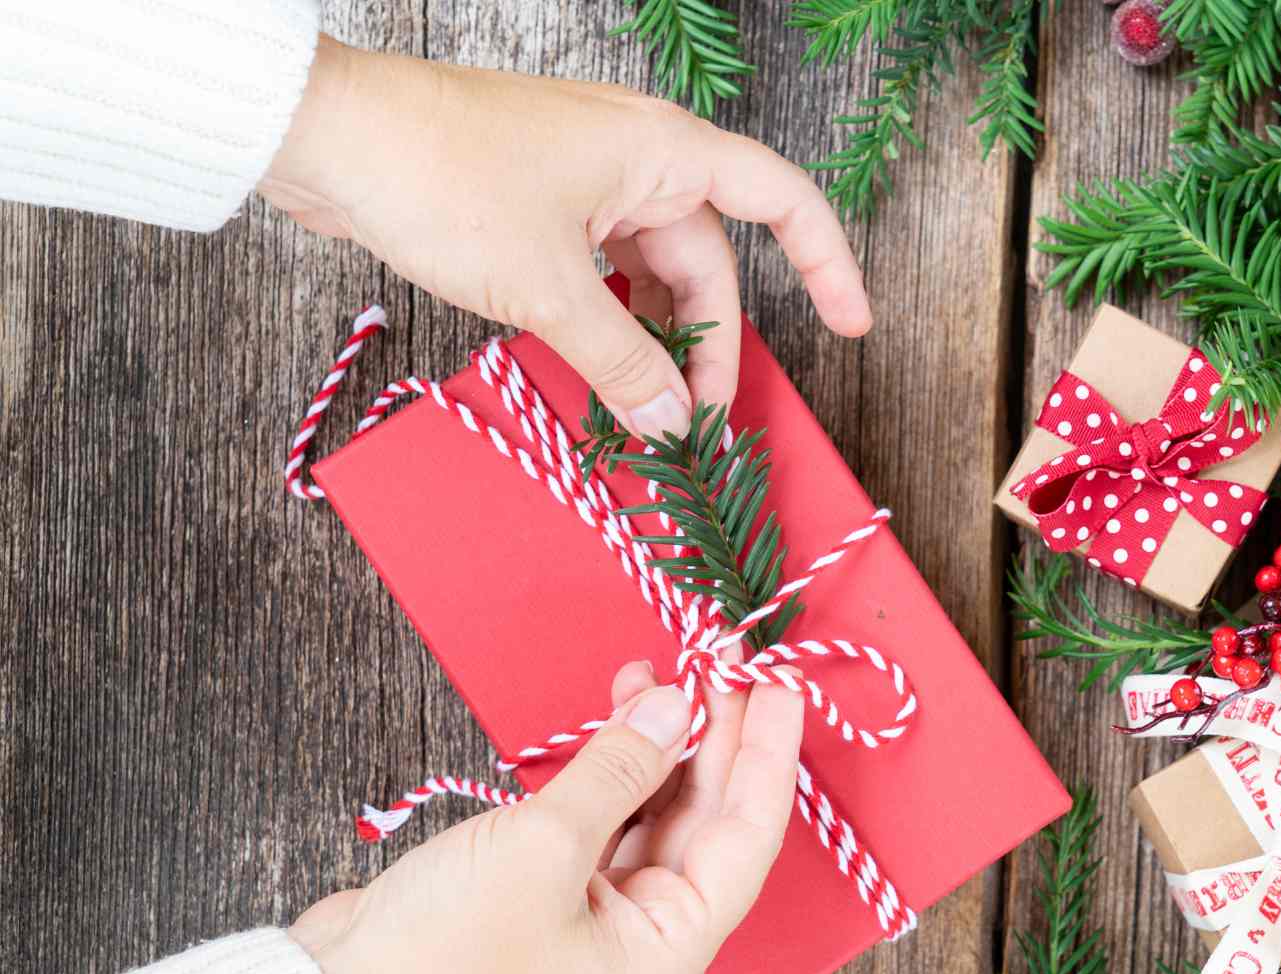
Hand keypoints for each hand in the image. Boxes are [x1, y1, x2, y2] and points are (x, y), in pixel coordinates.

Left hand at [260, 36, 871, 439]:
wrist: (322, 134)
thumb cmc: (441, 180)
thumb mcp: (546, 287)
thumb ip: (623, 360)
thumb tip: (675, 422)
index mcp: (663, 150)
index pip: (782, 201)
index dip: (829, 263)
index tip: (852, 325)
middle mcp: (635, 156)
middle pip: (707, 259)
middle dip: (705, 344)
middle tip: (692, 427)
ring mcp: (583, 177)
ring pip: (649, 271)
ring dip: (652, 339)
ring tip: (642, 411)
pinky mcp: (535, 199)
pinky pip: (599, 268)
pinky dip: (606, 319)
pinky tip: (595, 370)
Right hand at [291, 662, 802, 973]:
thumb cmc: (446, 950)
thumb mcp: (546, 843)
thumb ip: (622, 766)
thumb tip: (678, 705)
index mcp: (672, 944)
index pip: (750, 832)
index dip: (769, 750)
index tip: (780, 680)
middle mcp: (653, 929)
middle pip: (710, 812)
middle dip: (718, 729)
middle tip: (723, 654)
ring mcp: (608, 906)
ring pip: (662, 804)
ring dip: (665, 735)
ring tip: (668, 666)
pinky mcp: (563, 882)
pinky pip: (614, 809)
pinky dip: (620, 757)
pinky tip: (625, 704)